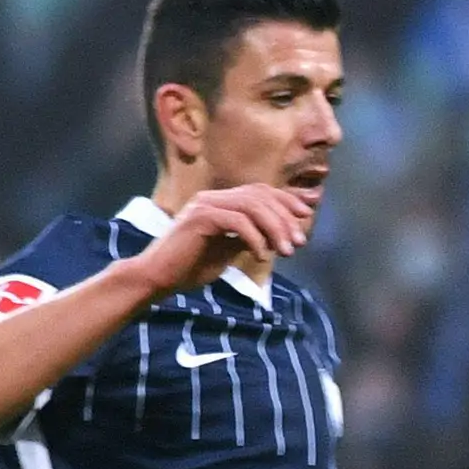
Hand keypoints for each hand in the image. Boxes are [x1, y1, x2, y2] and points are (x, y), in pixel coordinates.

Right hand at [127, 184, 315, 294]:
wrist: (160, 277)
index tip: (308, 213)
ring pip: (252, 206)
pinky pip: (237, 222)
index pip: (261, 191)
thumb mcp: (229, 249)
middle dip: (285, 218)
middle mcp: (213, 197)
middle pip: (260, 195)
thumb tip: (281, 235)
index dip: (287, 199)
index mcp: (220, 201)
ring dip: (275, 229)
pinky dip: (255, 239)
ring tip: (286, 252)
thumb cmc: (192, 265)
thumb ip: (251, 237)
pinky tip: (261, 256)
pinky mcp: (199, 219)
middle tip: (299, 243)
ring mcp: (204, 205)